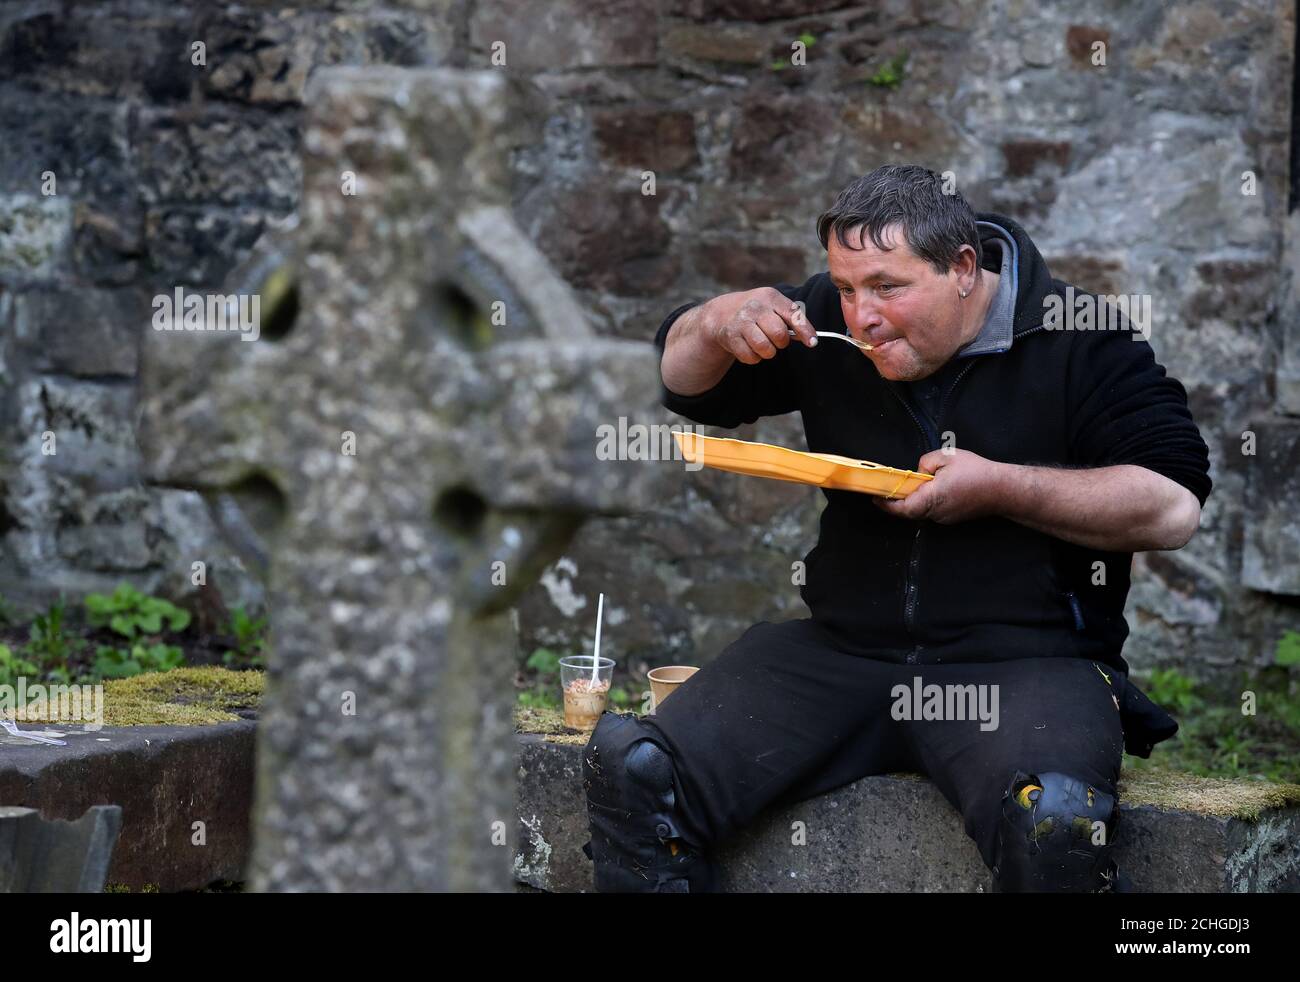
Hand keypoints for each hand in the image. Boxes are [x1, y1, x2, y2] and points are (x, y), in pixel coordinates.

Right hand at [707, 287, 817, 364]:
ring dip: (768, 352)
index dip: (805, 330)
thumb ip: (792, 319)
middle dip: (781, 342)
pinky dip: (753, 357)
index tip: (812, 343)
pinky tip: (750, 347)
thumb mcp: (774, 307)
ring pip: (764, 347)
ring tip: (763, 344)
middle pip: (779, 334)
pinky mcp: (730, 336)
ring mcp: (741, 321)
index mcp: (771, 297)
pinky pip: (750, 357)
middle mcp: (755, 307)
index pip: (793, 314)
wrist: (722, 314)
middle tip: (775, 339)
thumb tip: (810, 339)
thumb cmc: (757, 313)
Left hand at [874, 449, 1008, 523]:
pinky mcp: (953, 518)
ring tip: (911, 485)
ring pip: (922, 511)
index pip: (901, 508)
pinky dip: (927, 502)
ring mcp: (945, 518)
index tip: (875, 496)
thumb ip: (925, 463)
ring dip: (914, 500)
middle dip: (897, 500)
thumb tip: (918, 473)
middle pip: (909, 510)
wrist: (1003, 489)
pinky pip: (934, 511)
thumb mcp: (946, 456)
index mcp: (931, 499)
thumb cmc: (975, 471)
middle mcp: (936, 513)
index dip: (886, 503)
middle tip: (888, 488)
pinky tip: (932, 488)